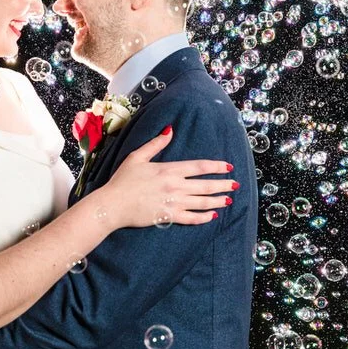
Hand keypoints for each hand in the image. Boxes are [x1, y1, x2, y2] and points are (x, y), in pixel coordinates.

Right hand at [99, 126, 237, 228]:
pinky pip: (191, 218)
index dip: (216, 166)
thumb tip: (170, 130)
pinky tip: (212, 216)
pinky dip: (204, 218)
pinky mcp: (168, 217)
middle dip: (223, 185)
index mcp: (169, 170)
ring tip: (228, 200)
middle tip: (235, 185)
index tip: (228, 167)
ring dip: (217, 200)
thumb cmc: (123, 180)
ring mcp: (173, 203)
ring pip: (202, 202)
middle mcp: (175, 186)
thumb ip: (156, 144)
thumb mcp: (138, 156)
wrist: (113, 204)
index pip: (199, 167)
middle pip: (205, 185)